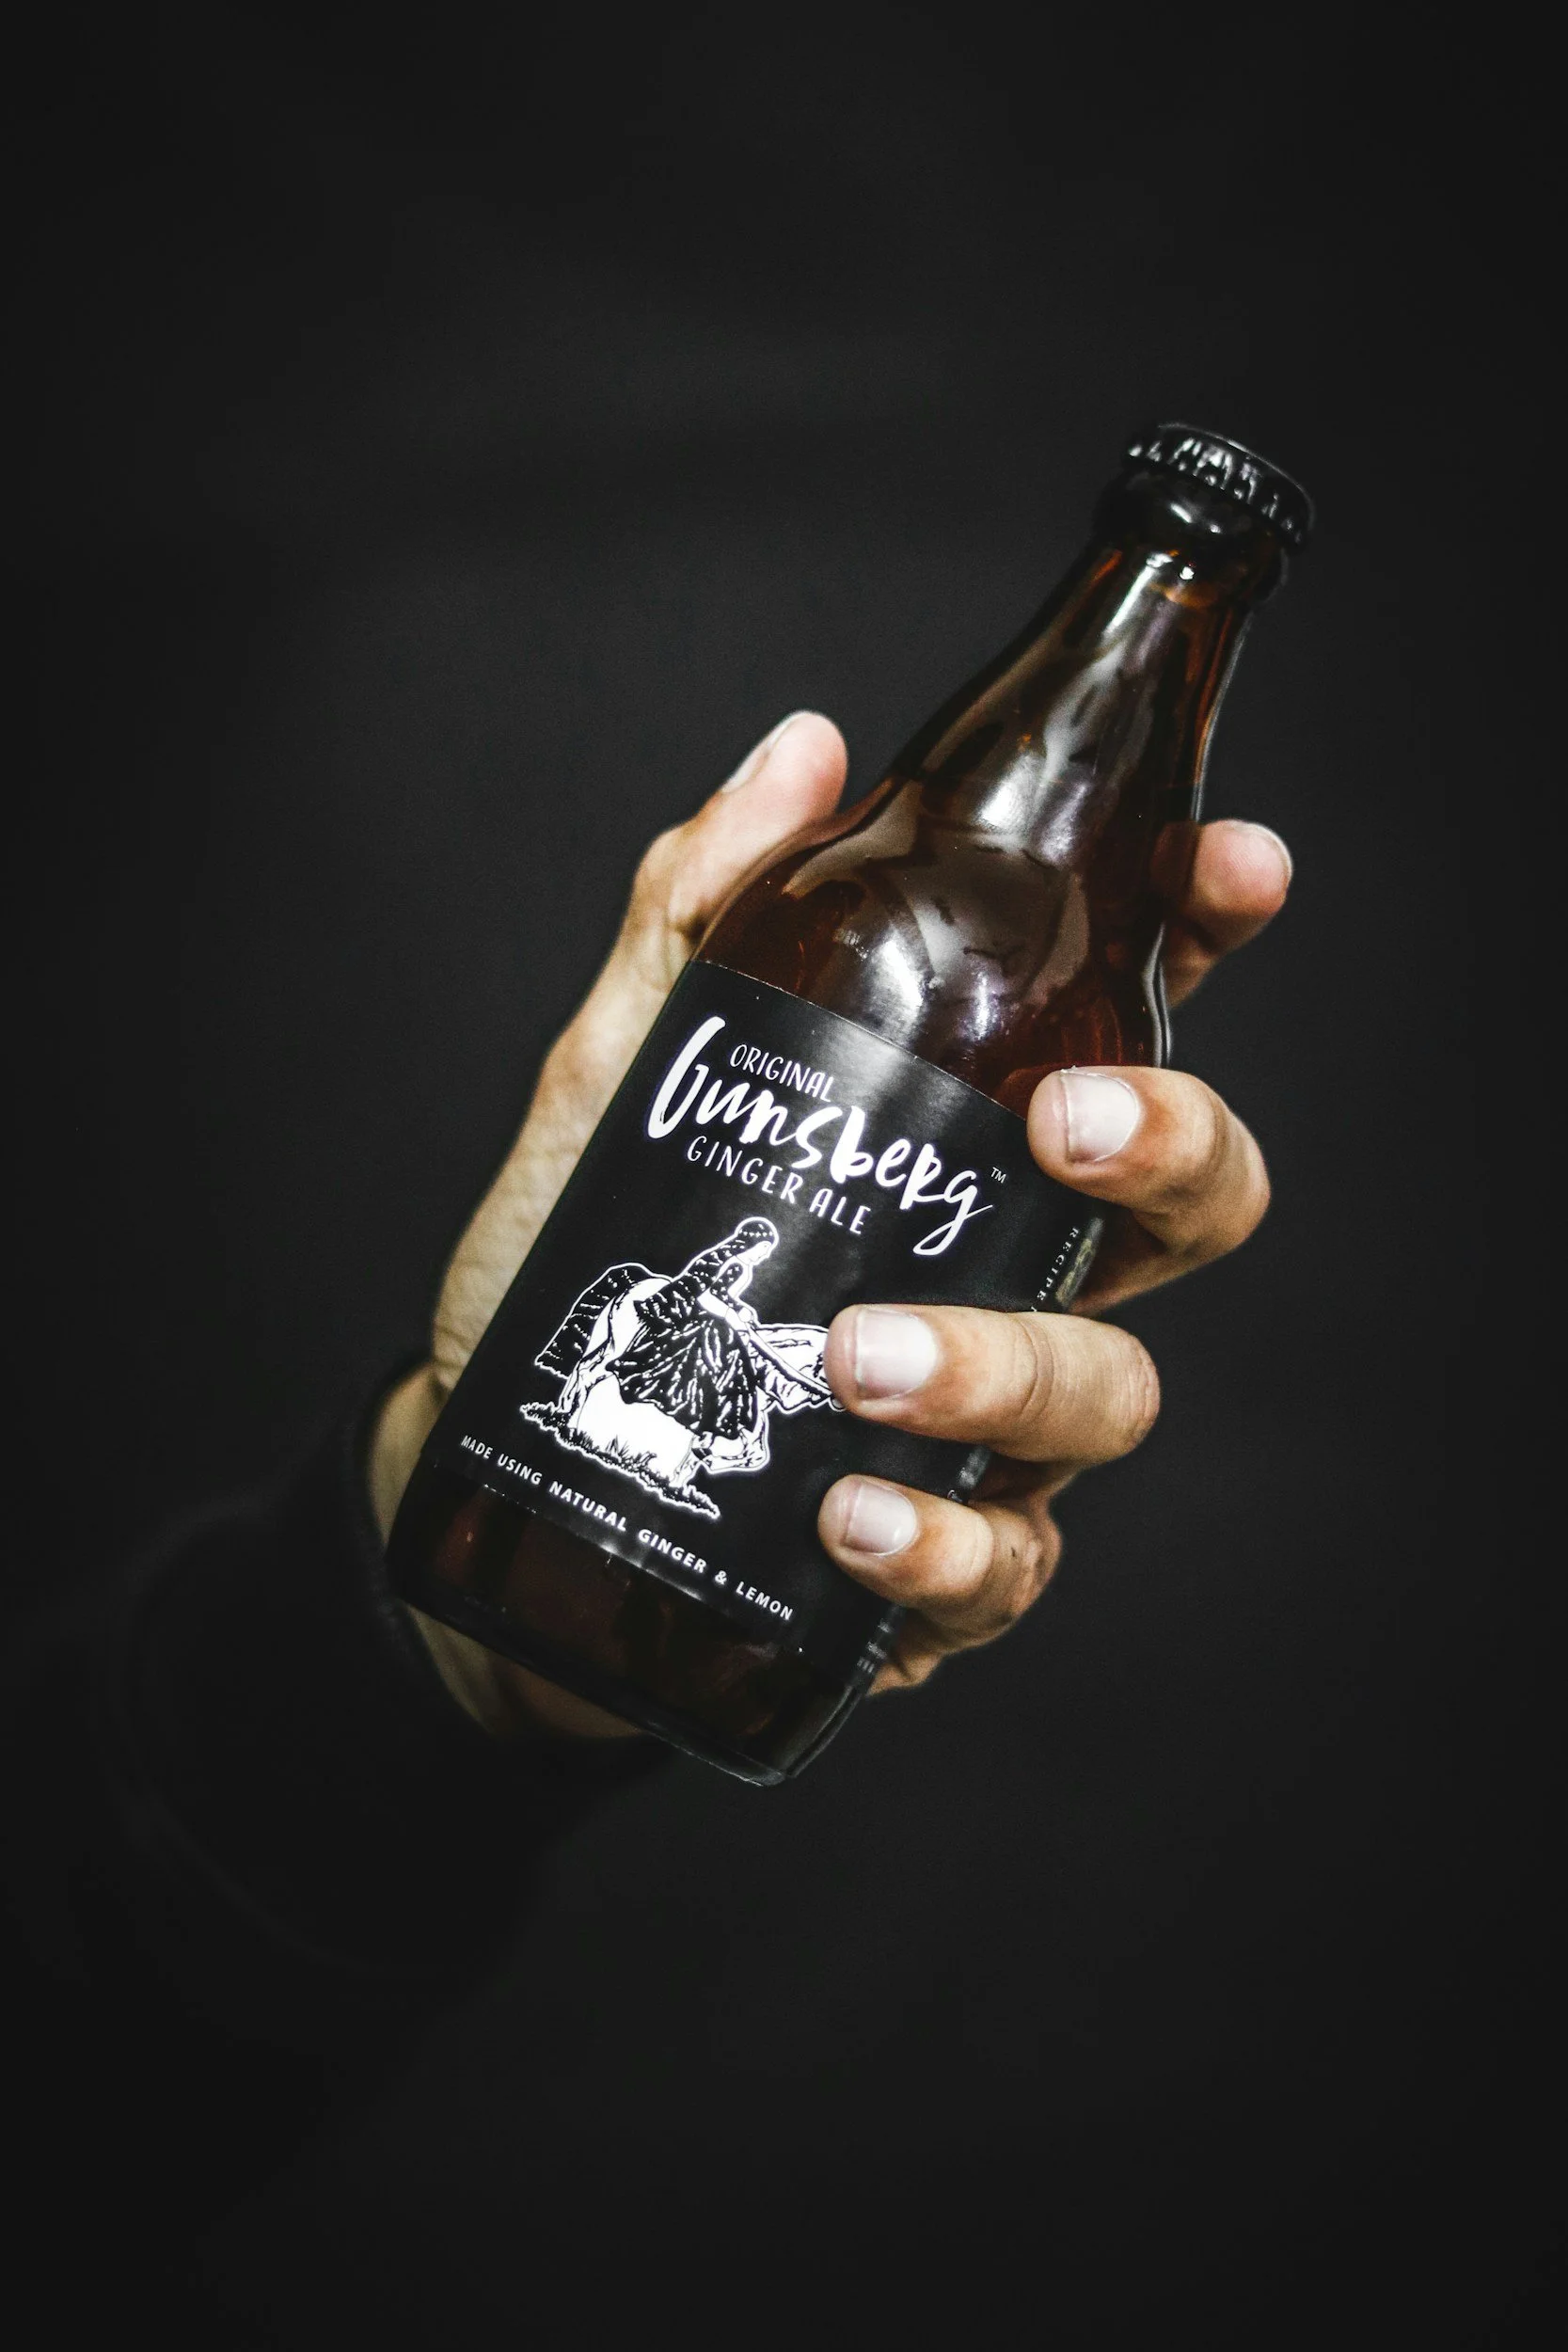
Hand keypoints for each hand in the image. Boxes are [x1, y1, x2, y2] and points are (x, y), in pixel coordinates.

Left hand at [370, 712, 1291, 1730]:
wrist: (509, 1471)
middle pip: (1191, 1211)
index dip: (1209, 936)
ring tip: (858, 1357)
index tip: (1230, 864)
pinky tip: (852, 1515)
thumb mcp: (615, 1080)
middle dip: (1174, 1150)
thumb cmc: (580, 1259)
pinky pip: (1003, 1569)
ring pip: (1104, 1393)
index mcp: (966, 1140)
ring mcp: (986, 1425)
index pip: (1132, 1023)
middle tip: (1065, 1125)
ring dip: (1003, 1367)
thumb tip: (802, 751)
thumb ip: (693, 921)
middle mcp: (1011, 1271)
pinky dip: (942, 1548)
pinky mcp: (935, 1563)